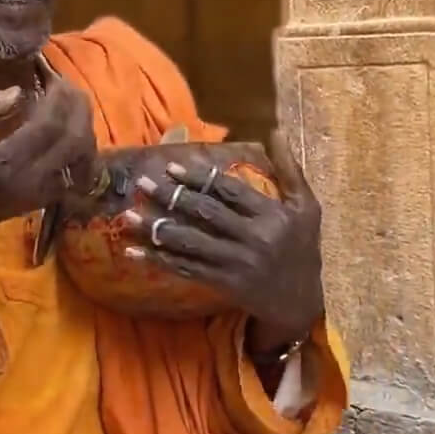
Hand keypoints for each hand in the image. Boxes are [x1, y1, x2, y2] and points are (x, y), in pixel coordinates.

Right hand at [0, 79, 98, 279]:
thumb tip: (15, 92)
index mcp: (6, 163)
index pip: (49, 126)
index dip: (57, 96)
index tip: (50, 73)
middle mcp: (33, 178)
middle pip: (76, 138)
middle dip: (77, 105)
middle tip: (64, 83)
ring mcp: (45, 191)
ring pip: (83, 153)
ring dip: (83, 122)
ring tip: (69, 99)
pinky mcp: (49, 196)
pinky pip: (78, 166)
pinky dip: (81, 143)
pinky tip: (69, 124)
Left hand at [121, 129, 324, 348]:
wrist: (301, 301)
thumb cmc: (303, 247)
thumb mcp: (306, 207)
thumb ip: (290, 169)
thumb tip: (276, 131)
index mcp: (270, 214)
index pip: (228, 191)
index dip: (198, 178)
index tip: (171, 167)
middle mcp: (253, 237)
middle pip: (205, 213)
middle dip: (170, 197)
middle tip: (142, 183)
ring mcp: (236, 263)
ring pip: (190, 242)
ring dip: (156, 229)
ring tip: (128, 216)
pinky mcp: (224, 283)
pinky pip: (187, 269)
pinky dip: (159, 260)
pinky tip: (135, 252)